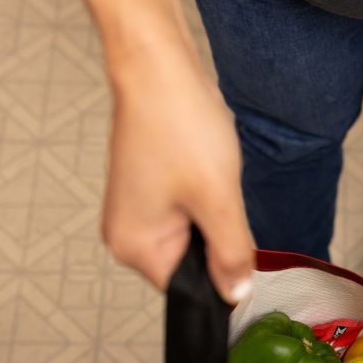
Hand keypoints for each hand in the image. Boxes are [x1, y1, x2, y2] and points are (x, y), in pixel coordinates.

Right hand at [101, 24, 253, 300]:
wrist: (158, 67)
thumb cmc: (177, 124)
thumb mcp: (218, 200)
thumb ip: (231, 256)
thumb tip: (237, 296)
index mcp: (134, 248)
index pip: (189, 289)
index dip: (221, 273)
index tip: (236, 241)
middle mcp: (125, 236)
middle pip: (192, 264)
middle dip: (217, 237)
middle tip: (217, 196)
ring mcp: (134, 213)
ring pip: (194, 236)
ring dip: (212, 213)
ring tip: (204, 177)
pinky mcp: (146, 193)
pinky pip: (187, 213)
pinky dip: (204, 197)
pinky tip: (201, 169)